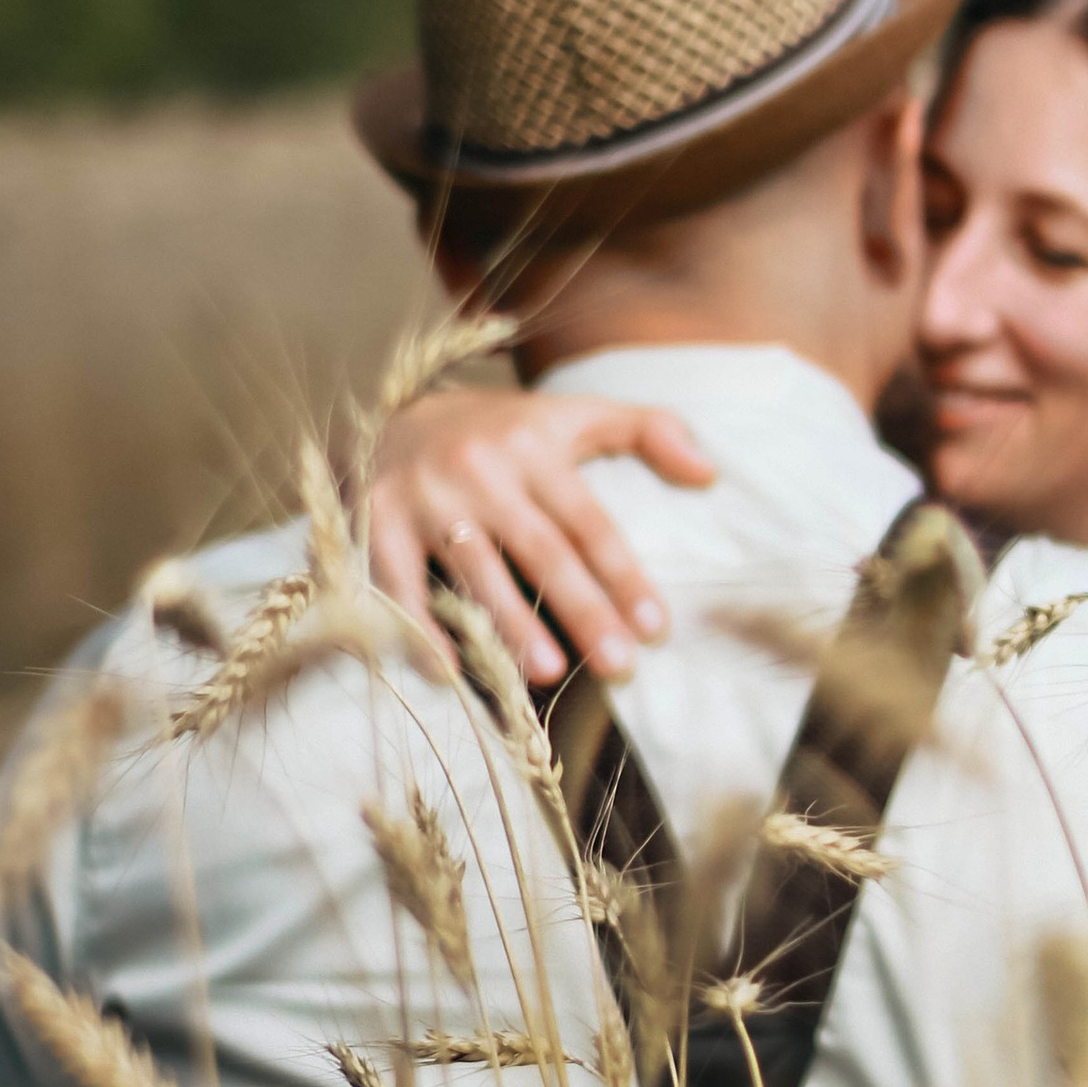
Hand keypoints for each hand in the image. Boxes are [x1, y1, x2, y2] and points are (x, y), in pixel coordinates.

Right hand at [367, 388, 710, 686]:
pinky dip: (419, 628)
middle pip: (541, 550)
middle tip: (618, 666)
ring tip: (546, 673)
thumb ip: (647, 431)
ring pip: (475, 569)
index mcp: (534, 448)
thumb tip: (710, 474)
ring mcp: (425, 497)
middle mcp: (481, 471)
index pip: (588, 522)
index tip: (656, 629)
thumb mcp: (572, 415)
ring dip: (509, 624)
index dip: (624, 575)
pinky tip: (449, 673)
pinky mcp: (377, 520)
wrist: (392, 413)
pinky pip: (399, 582)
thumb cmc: (501, 432)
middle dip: (582, 610)